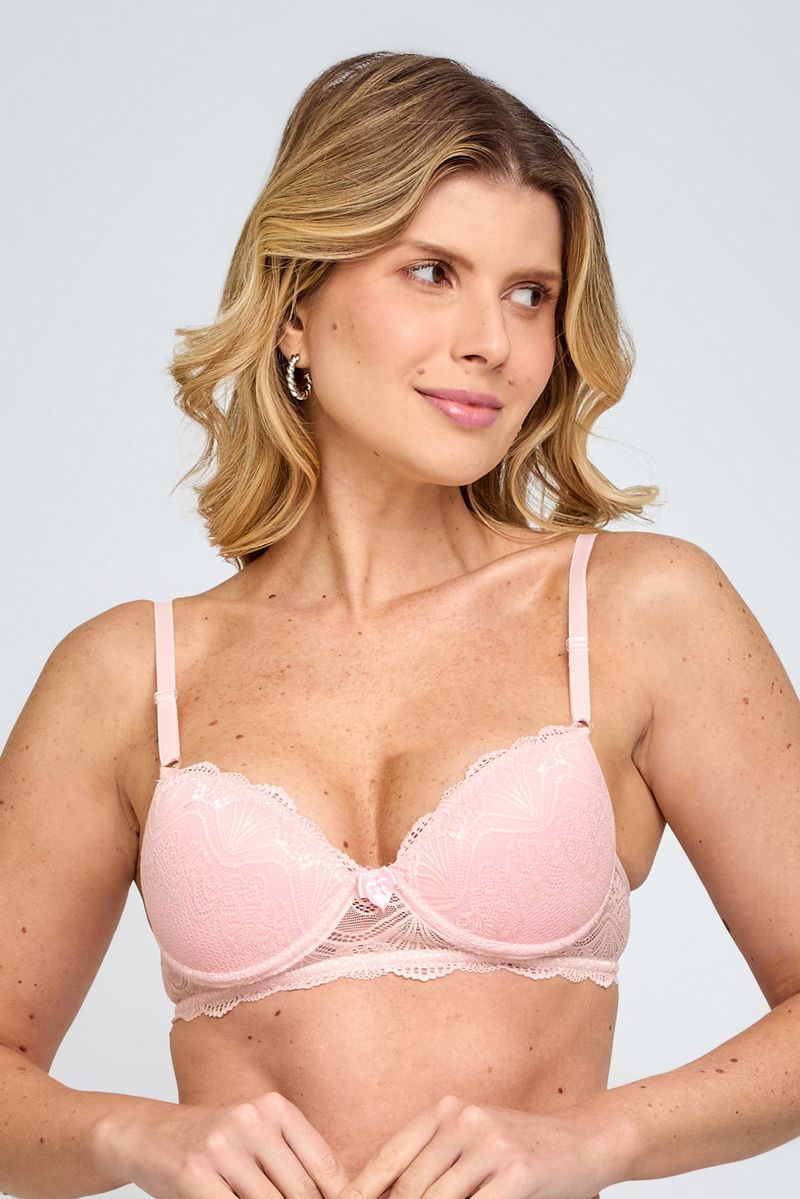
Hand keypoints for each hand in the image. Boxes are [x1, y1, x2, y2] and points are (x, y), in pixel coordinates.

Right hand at [91, 1090, 351, 1198]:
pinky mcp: (196, 1170)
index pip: (325, 1168)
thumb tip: (339, 1194)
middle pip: (301, 1193)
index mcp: (276, 1108)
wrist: (146, 1134)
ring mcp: (224, 1144)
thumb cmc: (210, 1145)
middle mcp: (253, 1120)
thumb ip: (290, 1163)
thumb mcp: (255, 1139)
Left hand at [336, 1095, 628, 1198]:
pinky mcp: (517, 1170)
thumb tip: (387, 1194)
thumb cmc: (524, 1147)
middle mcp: (463, 1120)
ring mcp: (490, 1144)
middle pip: (409, 1186)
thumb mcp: (474, 1142)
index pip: (390, 1158)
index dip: (362, 1192)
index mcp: (447, 1111)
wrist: (586, 1139)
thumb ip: (436, 1163)